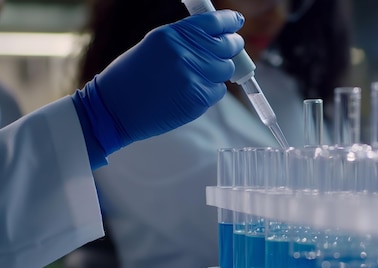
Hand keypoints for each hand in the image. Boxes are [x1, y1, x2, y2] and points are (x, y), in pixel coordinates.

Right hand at [72, 10, 244, 167]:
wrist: (114, 108)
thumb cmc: (132, 77)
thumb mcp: (155, 46)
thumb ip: (186, 39)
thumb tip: (217, 35)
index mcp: (172, 35)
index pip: (213, 22)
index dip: (229, 21)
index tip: (236, 22)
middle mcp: (184, 53)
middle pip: (227, 46)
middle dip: (231, 48)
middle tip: (229, 50)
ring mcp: (192, 76)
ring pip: (225, 70)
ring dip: (218, 73)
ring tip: (195, 76)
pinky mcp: (197, 98)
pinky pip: (218, 91)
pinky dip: (209, 92)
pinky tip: (189, 93)